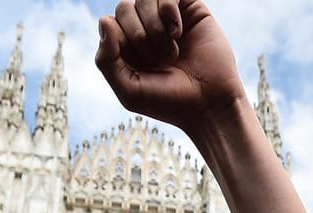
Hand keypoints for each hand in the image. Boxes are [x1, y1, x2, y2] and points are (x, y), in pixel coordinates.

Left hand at [96, 0, 243, 135]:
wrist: (209, 103)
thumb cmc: (169, 100)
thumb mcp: (128, 90)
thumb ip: (106, 60)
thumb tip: (104, 20)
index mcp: (126, 46)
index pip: (108, 23)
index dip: (120, 40)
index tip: (142, 64)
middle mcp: (145, 28)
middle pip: (123, 7)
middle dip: (138, 35)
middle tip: (158, 60)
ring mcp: (166, 17)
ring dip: (155, 26)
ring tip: (171, 51)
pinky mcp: (189, 7)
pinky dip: (168, 10)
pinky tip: (177, 31)